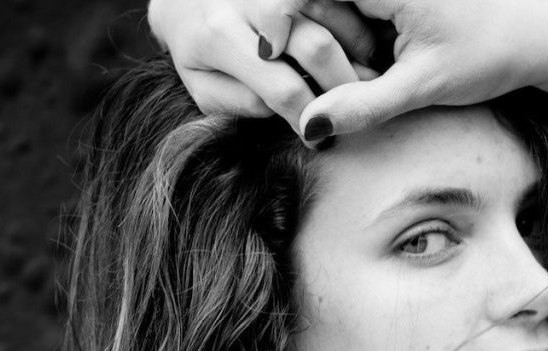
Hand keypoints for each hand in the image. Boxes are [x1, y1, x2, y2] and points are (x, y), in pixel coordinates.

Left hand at [147, 0, 380, 131]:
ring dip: (355, 56)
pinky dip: (352, 30)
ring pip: (329, 20)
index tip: (316, 139)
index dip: (307, 119)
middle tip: (351, 114)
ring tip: (365, 86)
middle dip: (341, 88)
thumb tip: (285, 110)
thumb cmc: (197, 56)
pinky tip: (359, 55)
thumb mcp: (205, 91)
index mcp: (221, 37)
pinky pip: (330, 4)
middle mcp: (246, 3)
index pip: (282, 87)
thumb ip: (241, 104)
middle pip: (315, 47)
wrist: (182, 1)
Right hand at [298, 0, 547, 139]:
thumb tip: (310, 125)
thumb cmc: (488, 54)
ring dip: (330, 39)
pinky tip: (375, 61)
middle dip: (310, 36)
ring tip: (372, 69)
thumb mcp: (423, 87)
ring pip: (330, 4)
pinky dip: (350, 37)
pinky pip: (350, 8)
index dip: (277, 18)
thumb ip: (364, 105)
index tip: (270, 56)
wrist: (535, 35)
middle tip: (340, 77)